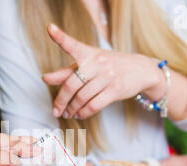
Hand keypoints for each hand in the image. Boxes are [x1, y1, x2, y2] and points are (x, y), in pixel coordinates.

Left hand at [42, 24, 164, 119]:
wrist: (140, 70)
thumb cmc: (109, 67)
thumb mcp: (89, 64)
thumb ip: (66, 72)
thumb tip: (45, 79)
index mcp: (88, 53)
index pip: (72, 45)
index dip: (60, 37)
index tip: (50, 28)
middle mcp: (97, 63)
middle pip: (71, 85)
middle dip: (60, 101)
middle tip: (55, 110)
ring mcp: (107, 76)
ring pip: (81, 98)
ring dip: (71, 109)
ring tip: (68, 113)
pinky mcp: (115, 90)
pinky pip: (93, 106)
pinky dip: (83, 113)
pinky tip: (79, 114)